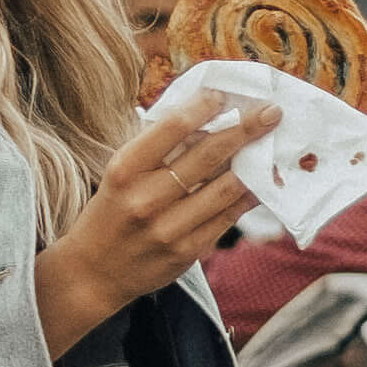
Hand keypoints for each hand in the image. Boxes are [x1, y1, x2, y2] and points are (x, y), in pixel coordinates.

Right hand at [37, 90, 276, 358]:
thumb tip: (207, 117)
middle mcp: (146, 199)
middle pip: (207, 155)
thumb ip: (157, 149)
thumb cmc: (110, 212)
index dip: (205, 107)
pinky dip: (248, 196)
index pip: (171, 128)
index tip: (226, 94)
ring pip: (225, 188)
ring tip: (272, 142)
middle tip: (272, 111)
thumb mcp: (120, 174)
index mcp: (124, 170)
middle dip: (245, 128)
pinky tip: (262, 181)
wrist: (93, 273)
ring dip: (255, 162)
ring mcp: (169, 228)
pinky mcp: (187, 252)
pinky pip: (228, 217)